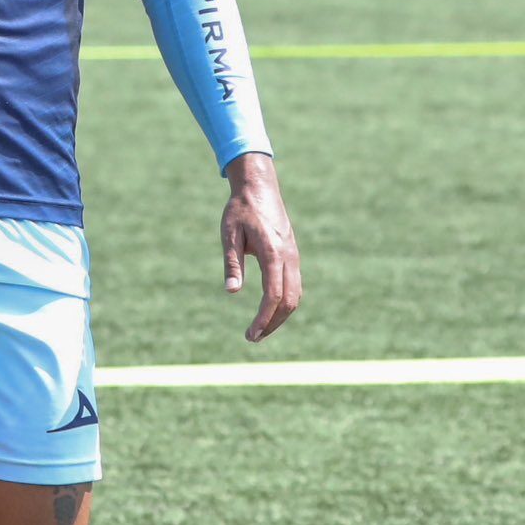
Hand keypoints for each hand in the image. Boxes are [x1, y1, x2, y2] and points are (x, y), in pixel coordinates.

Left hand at [220, 152, 299, 342]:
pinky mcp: (292, 254)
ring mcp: (293, 255)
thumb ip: (232, 264)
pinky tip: (269, 310)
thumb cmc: (240, 209)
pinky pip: (294, 285)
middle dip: (273, 323)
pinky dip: (285, 302)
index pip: (272, 295)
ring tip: (260, 328)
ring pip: (295, 295)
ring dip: (280, 316)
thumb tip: (232, 292)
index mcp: (272, 252)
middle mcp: (288, 256)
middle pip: (289, 301)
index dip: (263, 319)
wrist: (259, 187)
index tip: (249, 334)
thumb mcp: (229, 235)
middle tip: (252, 337)